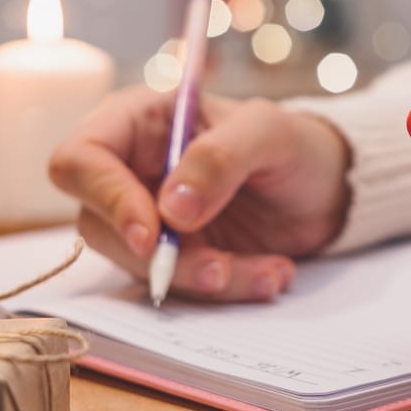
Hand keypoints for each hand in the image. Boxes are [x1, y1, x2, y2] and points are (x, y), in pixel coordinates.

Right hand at [49, 86, 350, 301]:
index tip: (153, 234)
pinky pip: (182, 285)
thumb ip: (220, 158)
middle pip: (99, 225)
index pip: (80, 159)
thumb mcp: (269, 133)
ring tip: (269, 272)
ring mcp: (150, 220)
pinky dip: (228, 289)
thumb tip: (170, 210)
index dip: (106, 199)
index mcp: (137, 121)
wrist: (329, 188)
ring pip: (142, 266)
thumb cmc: (294, 144)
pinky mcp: (177, 257)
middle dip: (160, 257)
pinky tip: (272, 275)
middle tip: (219, 269)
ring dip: (204, 279)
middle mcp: (131, 172)